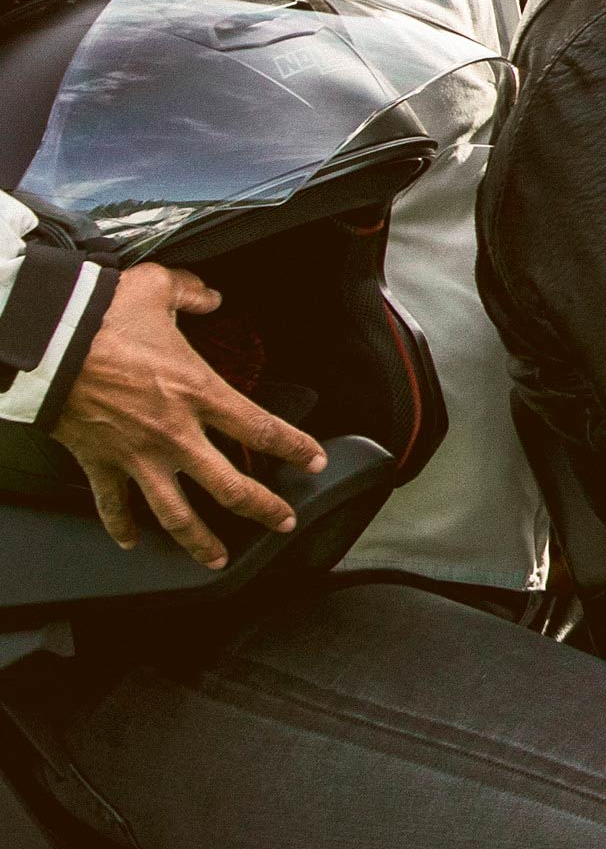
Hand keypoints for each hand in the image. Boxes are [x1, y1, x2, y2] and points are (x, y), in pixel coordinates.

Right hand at [52, 265, 324, 569]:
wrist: (48, 343)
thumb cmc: (104, 316)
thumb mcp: (159, 289)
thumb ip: (193, 294)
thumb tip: (211, 296)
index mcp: (200, 392)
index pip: (262, 429)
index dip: (295, 448)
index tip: (313, 462)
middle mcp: (175, 433)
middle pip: (230, 486)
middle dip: (262, 509)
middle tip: (283, 523)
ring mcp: (136, 455)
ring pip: (176, 513)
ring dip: (199, 540)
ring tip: (217, 559)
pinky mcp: (99, 463)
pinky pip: (112, 505)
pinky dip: (121, 526)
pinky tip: (133, 542)